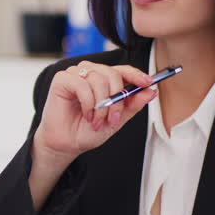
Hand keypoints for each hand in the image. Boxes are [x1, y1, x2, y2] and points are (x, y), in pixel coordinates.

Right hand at [33, 61, 156, 163]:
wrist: (66, 144)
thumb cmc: (87, 130)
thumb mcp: (116, 119)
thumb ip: (132, 104)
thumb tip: (151, 91)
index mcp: (104, 80)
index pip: (122, 70)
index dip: (136, 74)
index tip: (148, 83)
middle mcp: (90, 73)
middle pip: (112, 74)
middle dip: (116, 99)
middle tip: (112, 118)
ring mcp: (76, 74)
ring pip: (98, 79)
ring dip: (101, 105)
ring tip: (96, 120)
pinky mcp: (62, 78)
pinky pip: (82, 84)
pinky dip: (87, 103)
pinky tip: (85, 114)